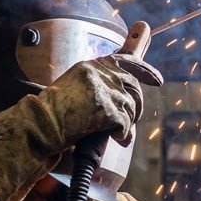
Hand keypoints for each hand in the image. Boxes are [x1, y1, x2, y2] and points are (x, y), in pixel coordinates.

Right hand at [38, 53, 163, 147]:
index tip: (157, 80)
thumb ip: (97, 84)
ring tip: (117, 132)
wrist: (42, 124)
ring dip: (128, 123)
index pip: (126, 61)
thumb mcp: (74, 86)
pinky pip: (125, 124)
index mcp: (91, 65)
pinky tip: (117, 139)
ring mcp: (104, 90)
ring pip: (131, 106)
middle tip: (131, 120)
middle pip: (134, 87)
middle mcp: (100, 73)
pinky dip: (123, 135)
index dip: (146, 71)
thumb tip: (122, 95)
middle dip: (136, 106)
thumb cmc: (54, 111)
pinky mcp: (106, 108)